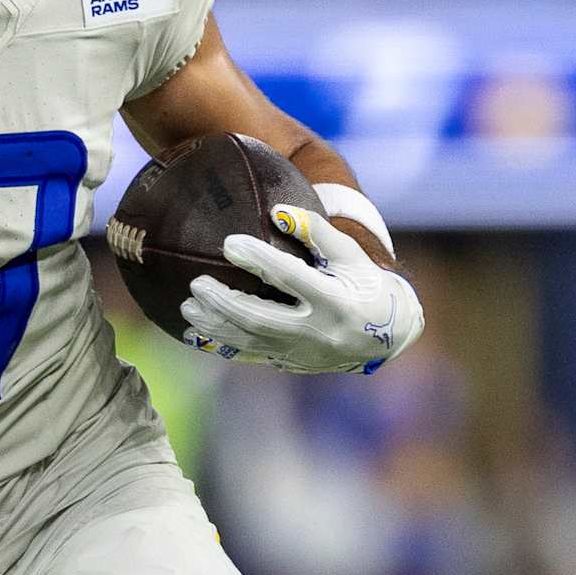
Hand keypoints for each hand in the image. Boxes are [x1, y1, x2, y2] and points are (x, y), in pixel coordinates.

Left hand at [181, 205, 424, 375]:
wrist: (387, 336)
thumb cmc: (366, 284)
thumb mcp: (351, 254)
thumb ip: (317, 231)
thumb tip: (277, 211)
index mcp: (334, 299)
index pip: (291, 278)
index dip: (259, 260)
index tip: (229, 243)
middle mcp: (318, 331)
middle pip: (262, 319)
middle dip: (225, 303)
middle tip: (196, 284)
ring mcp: (304, 353)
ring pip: (252, 342)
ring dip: (217, 326)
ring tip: (188, 308)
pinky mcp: (294, 363)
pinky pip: (253, 356)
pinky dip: (224, 345)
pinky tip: (198, 334)